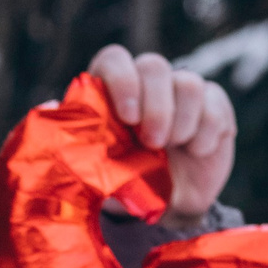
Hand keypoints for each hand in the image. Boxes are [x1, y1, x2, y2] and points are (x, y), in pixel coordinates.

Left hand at [85, 43, 236, 220]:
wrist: (167, 207)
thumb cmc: (124, 185)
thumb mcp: (95, 170)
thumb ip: (75, 141)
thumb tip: (52, 109)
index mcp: (112, 91)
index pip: (114, 60)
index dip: (122, 80)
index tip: (127, 117)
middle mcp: (147, 84)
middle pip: (153, 66)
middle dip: (155, 105)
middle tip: (153, 142)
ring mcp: (182, 92)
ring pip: (189, 83)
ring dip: (182, 121)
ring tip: (175, 148)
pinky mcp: (213, 106)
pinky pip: (216, 104)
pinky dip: (208, 130)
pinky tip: (197, 151)